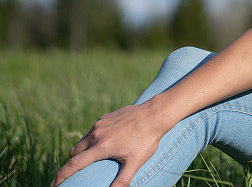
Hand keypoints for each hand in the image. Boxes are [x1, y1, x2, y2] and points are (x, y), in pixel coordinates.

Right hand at [52, 101, 171, 185]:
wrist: (155, 113)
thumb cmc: (147, 139)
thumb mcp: (136, 161)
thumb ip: (123, 179)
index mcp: (102, 147)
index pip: (74, 164)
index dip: (61, 176)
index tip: (54, 184)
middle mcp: (97, 134)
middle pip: (74, 152)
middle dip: (73, 163)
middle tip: (79, 171)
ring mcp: (100, 124)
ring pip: (82, 140)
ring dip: (83, 150)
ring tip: (94, 157)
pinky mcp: (105, 117)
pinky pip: (93, 130)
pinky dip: (93, 138)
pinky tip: (107, 141)